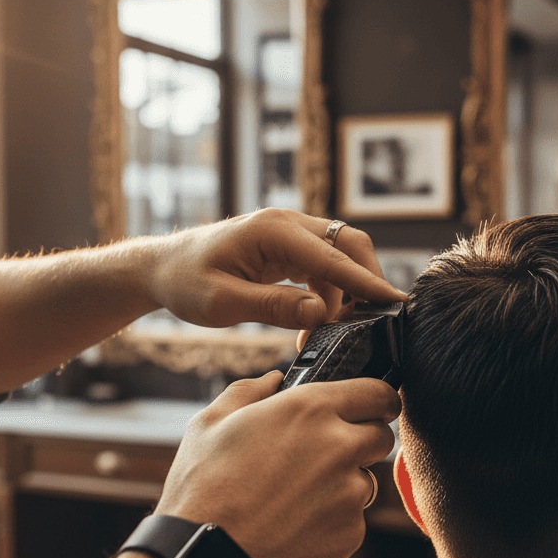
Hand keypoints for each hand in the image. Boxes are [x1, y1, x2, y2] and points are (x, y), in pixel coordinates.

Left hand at [149, 208, 406, 329]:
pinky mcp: (288, 248)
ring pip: (340, 257)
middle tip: (369, 323)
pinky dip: (328, 294)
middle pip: (349, 245)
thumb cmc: (186, 282)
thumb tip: (320, 314)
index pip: (332, 257)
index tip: (394, 302)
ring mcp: (289, 233)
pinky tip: (314, 323)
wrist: (163, 269)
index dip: (366, 282)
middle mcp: (287, 223)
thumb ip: (273, 307)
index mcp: (273, 230)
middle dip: (365, 281)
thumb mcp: (223, 303)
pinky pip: (324, 267)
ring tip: (325, 333)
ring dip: (344, 294)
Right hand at [154, 370, 400, 557]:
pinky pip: (352, 520)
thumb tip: (273, 380)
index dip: (376, 400)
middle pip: (381, 437)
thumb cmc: (202, 487)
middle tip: (324, 454)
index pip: (378, 393)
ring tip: (295, 497)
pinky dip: (332, 521)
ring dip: (345, 483)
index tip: (370, 407)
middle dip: (361, 441)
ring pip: (366, 481)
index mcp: (311, 409)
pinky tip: (293, 525)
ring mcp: (349, 494)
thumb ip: (249, 392)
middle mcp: (340, 447)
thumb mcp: (211, 422)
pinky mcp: (349, 534)